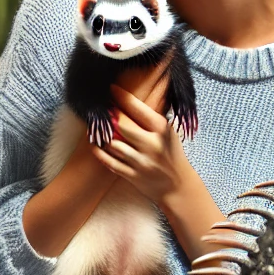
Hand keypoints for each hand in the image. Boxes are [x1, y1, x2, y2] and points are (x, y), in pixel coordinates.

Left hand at [91, 82, 186, 204]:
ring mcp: (142, 162)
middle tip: (99, 110)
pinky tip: (95, 146)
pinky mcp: (134, 176)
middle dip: (108, 117)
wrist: (179, 185)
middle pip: (121, 126)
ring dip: (102, 136)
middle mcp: (152, 144)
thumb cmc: (172, 154)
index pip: (138, 109)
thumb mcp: (169, 133)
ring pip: (113, 145)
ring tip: (94, 128)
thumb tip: (132, 99)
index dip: (122, 97)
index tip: (111, 89)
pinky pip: (111, 163)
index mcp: (162, 129)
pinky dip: (101, 154)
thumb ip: (152, 119)